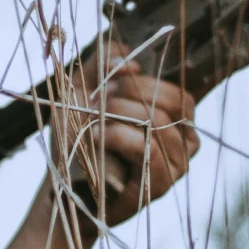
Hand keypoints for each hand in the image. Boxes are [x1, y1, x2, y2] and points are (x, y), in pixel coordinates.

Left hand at [49, 35, 197, 230]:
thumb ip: (104, 63)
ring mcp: (174, 169)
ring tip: (92, 119)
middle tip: (99, 98)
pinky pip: (146, 151)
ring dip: (121, 115)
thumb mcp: (85, 91)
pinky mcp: (156, 188)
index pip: (178, 95)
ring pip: (160, 125)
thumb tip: (130, 59)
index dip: (145, 81)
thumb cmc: (79, 138)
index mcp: (178, 123)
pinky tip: (94, 137)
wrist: (63, 187)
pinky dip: (117, 137)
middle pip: (175, 105)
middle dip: (133, 94)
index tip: (110, 81)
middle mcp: (184, 146)